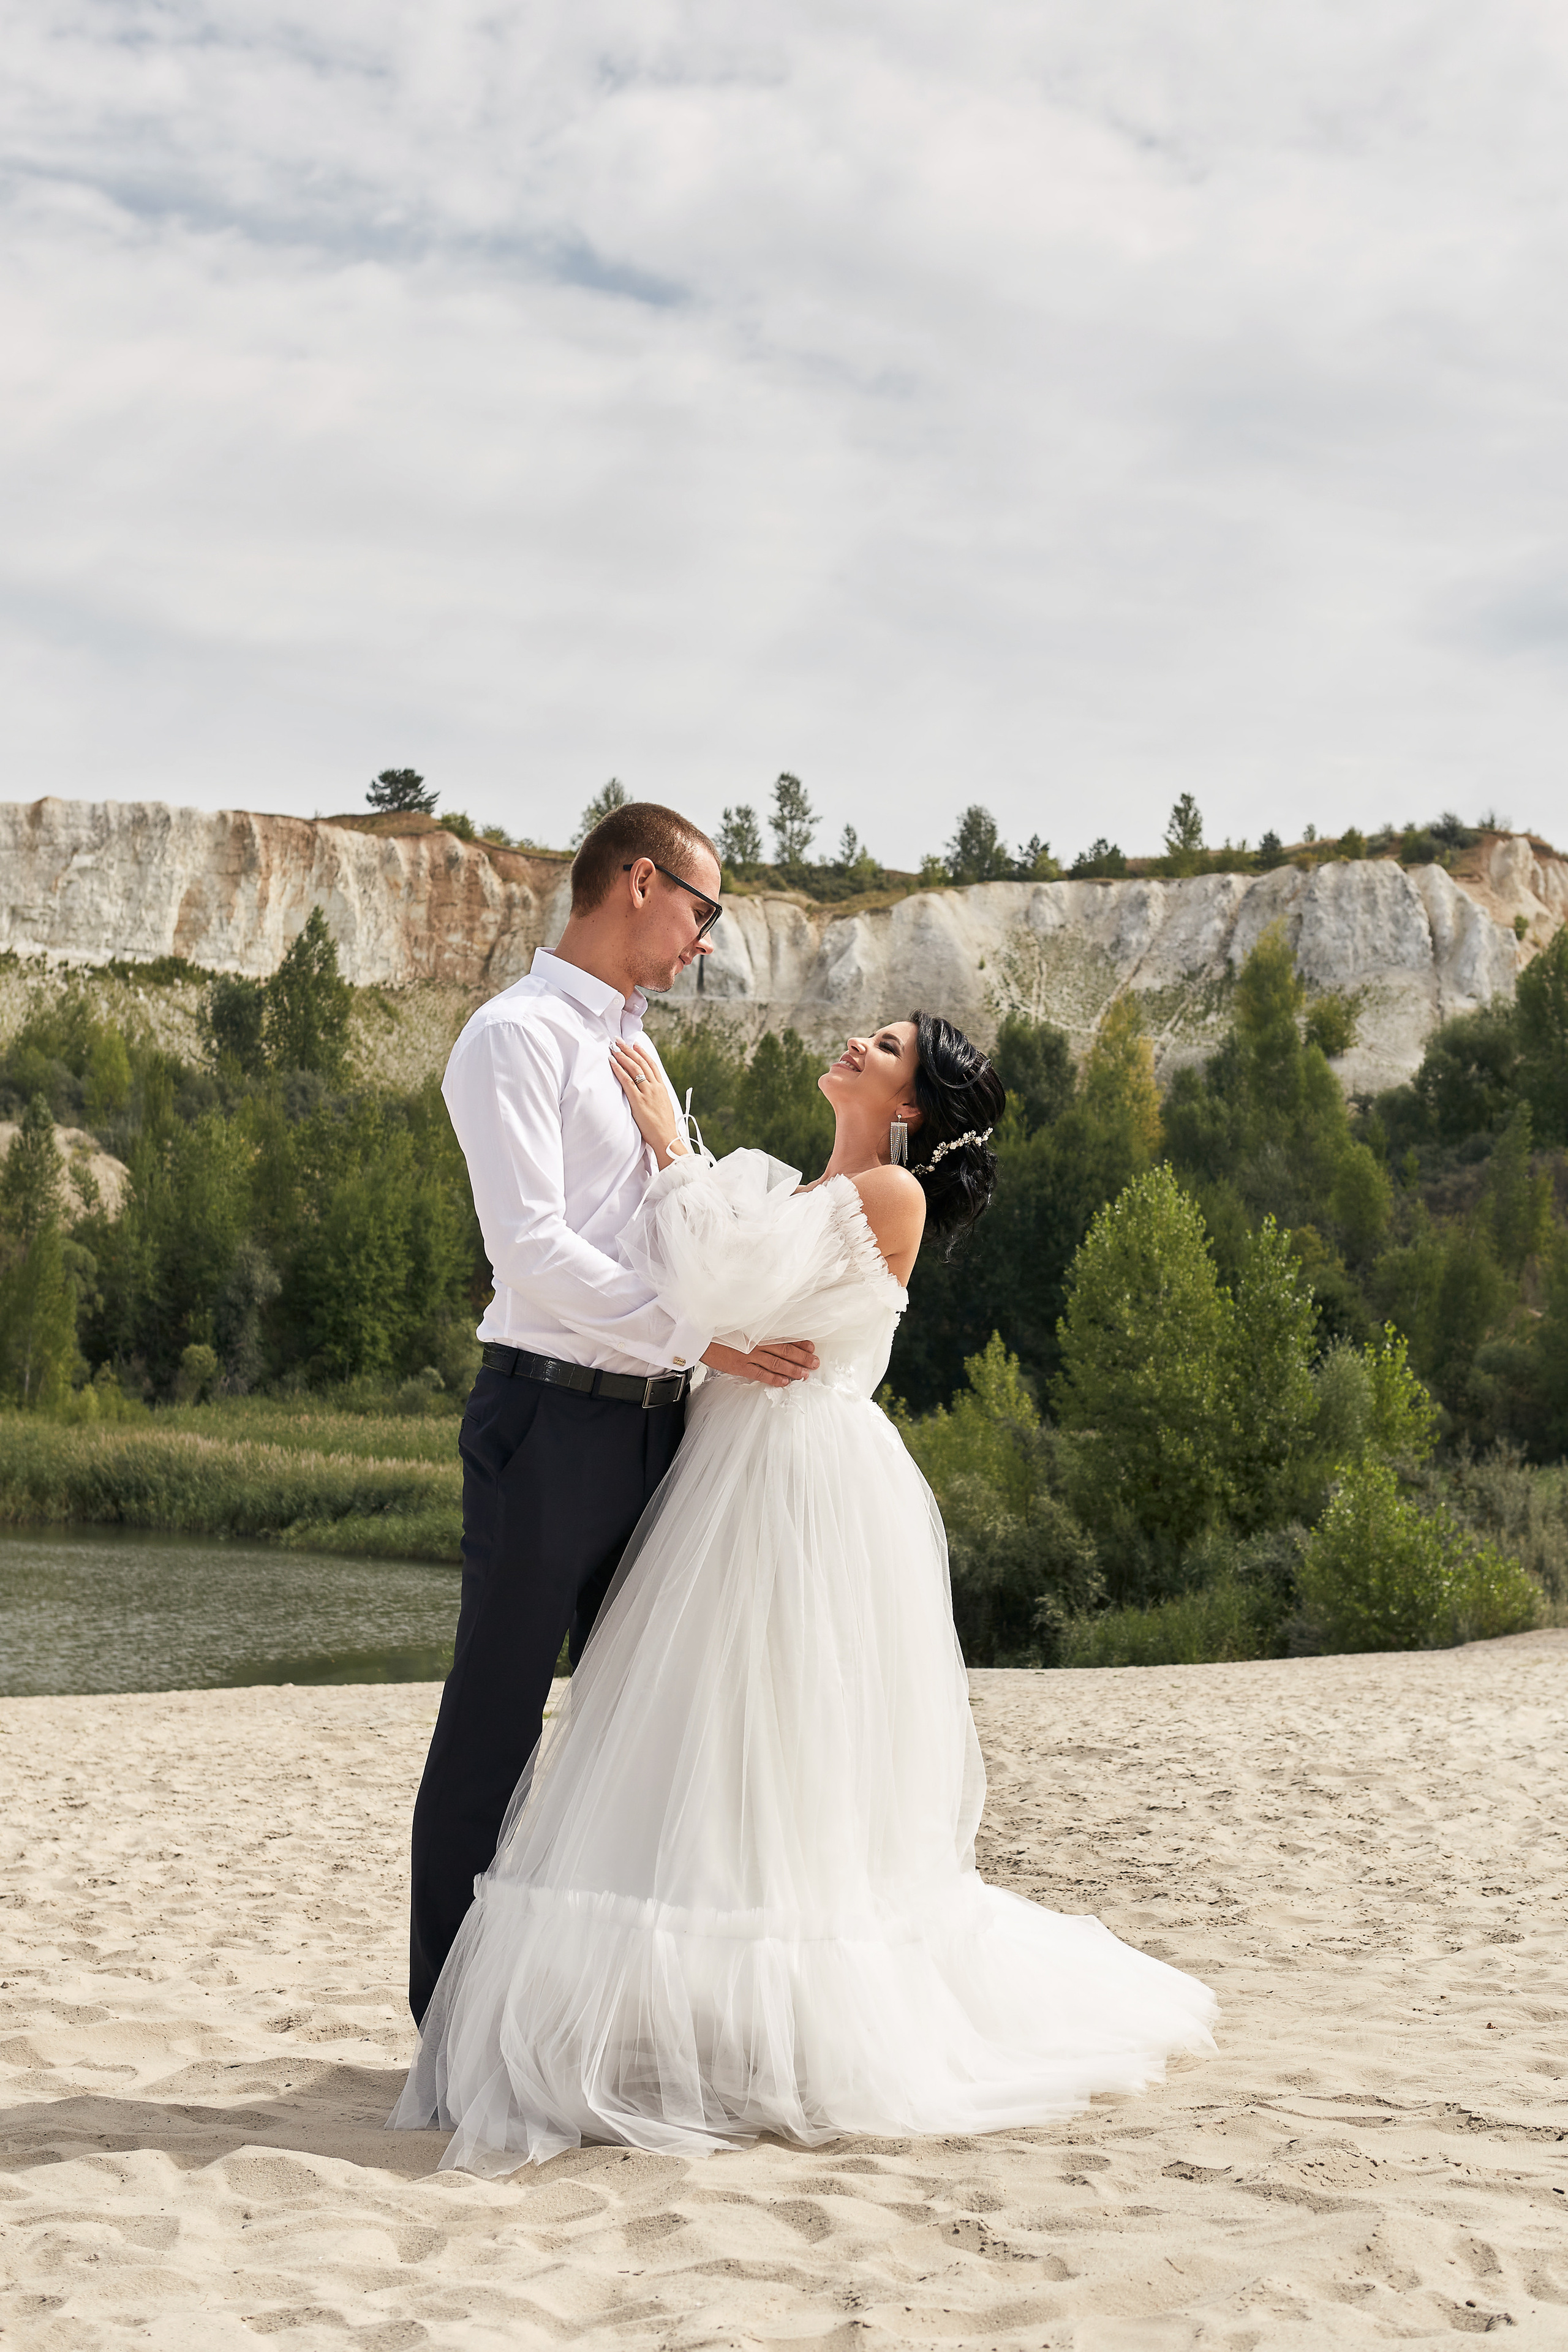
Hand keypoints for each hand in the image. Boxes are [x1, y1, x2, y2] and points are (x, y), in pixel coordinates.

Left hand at [610, 1040, 683, 1161]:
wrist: (667, 1138)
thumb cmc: (664, 1127)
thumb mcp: (664, 1107)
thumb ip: (656, 1097)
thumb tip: (649, 1093)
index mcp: (662, 1088)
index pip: (652, 1065)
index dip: (643, 1053)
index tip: (635, 1044)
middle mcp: (655, 1087)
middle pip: (641, 1063)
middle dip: (629, 1050)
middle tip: (619, 1040)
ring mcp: (647, 1093)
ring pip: (634, 1068)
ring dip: (623, 1056)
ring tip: (613, 1048)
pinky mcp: (638, 1101)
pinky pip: (627, 1081)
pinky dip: (619, 1069)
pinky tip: (612, 1062)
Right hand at [702, 1339, 819, 1388]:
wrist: (698, 1334)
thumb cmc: (718, 1330)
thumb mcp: (739, 1326)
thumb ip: (754, 1331)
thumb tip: (769, 1335)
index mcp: (757, 1332)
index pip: (783, 1337)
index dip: (799, 1342)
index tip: (812, 1346)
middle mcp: (756, 1343)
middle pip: (785, 1350)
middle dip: (802, 1357)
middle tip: (815, 1363)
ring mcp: (748, 1355)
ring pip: (776, 1363)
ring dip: (793, 1369)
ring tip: (805, 1374)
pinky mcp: (739, 1367)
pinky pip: (760, 1374)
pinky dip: (774, 1378)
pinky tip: (785, 1382)